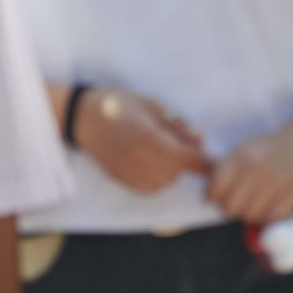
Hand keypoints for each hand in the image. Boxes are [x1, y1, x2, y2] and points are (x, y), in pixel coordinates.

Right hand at [76, 89, 208, 192]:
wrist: (84, 117)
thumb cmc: (121, 105)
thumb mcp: (153, 105)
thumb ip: (177, 124)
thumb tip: (201, 141)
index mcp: (147, 136)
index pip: (185, 157)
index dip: (202, 158)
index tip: (208, 154)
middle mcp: (137, 158)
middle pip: (177, 170)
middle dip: (188, 161)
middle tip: (188, 146)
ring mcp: (128, 171)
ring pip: (166, 181)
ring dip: (174, 171)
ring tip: (169, 152)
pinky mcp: (121, 179)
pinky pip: (150, 188)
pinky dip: (160, 179)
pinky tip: (157, 164)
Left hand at [207, 121, 292, 224]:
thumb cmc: (272, 145)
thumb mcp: (246, 147)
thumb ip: (225, 166)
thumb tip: (205, 188)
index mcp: (243, 156)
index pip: (216, 188)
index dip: (212, 196)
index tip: (215, 196)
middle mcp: (258, 169)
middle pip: (230, 207)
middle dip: (228, 208)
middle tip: (233, 203)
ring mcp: (277, 182)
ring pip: (249, 215)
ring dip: (247, 213)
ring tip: (250, 205)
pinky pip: (271, 218)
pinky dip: (266, 217)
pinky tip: (266, 207)